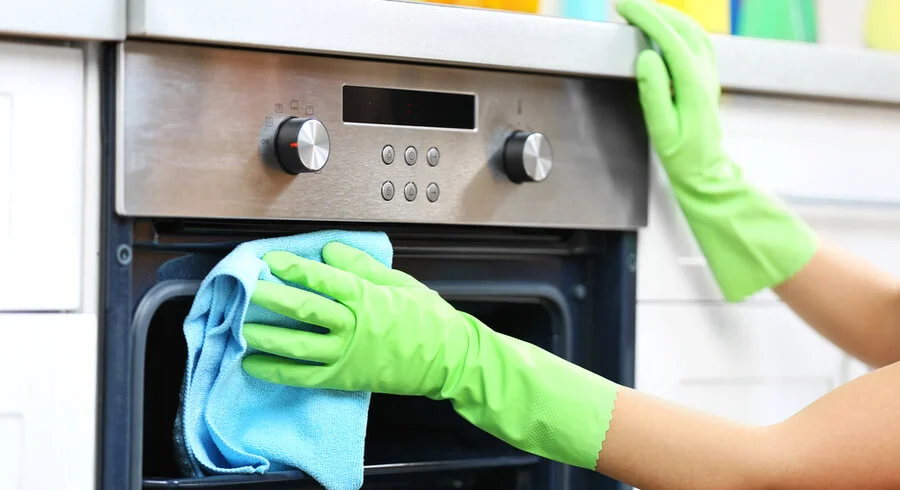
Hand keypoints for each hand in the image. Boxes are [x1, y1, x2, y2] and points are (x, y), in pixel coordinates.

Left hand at [241, 241, 474, 398]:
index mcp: (368, 297)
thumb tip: (330, 249)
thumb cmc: (429, 319)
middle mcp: (354, 326)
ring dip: (267, 335)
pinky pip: (304, 376)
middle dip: (271, 297)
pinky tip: (255, 364)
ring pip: (298, 345)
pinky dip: (277, 371)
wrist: (449, 359)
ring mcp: (347, 355)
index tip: (273, 261)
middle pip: (304, 309)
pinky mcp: (344, 378)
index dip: (295, 268)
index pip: (323, 278)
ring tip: (242, 326)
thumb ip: (362, 266)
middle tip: (247, 288)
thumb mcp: (399, 282)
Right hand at [616, 0, 725, 184]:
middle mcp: (705, 73)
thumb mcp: (661, 129)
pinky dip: (678, 25)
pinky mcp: (708, 75)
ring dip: (666, 15)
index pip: (669, 39)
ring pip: (692, 29)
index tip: (626, 8)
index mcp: (693, 84)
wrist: (705, 168)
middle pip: (682, 27)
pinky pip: (696, 39)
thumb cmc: (681, 154)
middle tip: (626, 6)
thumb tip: (645, 58)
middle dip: (653, 11)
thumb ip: (653, 92)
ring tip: (642, 12)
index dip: (647, 18)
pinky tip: (665, 26)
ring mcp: (710, 72)